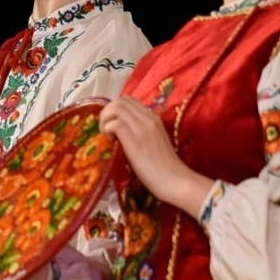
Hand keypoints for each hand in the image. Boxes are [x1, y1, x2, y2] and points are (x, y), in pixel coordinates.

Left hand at [98, 96, 212, 215]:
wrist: (174, 180)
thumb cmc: (164, 167)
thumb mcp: (155, 141)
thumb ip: (142, 132)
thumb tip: (123, 133)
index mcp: (153, 118)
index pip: (129, 100)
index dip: (115, 109)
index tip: (112, 124)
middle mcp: (148, 118)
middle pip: (120, 101)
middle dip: (107, 112)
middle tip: (105, 130)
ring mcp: (142, 128)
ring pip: (116, 108)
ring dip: (106, 120)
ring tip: (107, 136)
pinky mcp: (134, 140)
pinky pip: (115, 124)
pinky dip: (107, 130)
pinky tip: (111, 142)